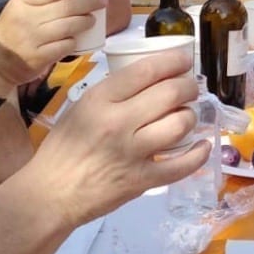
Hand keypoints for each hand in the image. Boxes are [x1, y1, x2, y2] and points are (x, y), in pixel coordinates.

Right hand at [0, 0, 104, 93]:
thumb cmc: (10, 33)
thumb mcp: (18, 10)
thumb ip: (39, 1)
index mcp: (22, 2)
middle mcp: (27, 18)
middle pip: (65, 7)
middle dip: (88, 3)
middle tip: (102, 2)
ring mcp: (33, 39)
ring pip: (68, 27)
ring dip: (85, 22)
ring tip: (93, 19)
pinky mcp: (38, 58)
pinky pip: (64, 47)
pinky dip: (74, 42)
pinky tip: (78, 40)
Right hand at [23, 50, 205, 226]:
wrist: (51, 194)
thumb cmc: (62, 149)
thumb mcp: (79, 109)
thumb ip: (111, 95)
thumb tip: (147, 81)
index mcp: (100, 100)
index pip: (145, 71)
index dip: (173, 61)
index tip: (184, 60)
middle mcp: (118, 122)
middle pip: (170, 93)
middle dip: (188, 87)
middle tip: (190, 89)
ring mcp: (132, 152)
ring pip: (180, 124)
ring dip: (191, 116)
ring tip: (186, 115)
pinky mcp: (142, 180)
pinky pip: (182, 165)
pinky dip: (198, 154)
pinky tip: (203, 146)